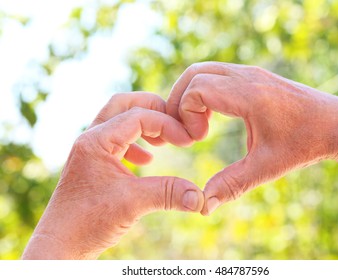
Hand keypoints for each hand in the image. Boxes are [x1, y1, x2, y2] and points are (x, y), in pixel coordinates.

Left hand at [22, 92, 203, 258]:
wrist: (61, 244)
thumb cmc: (87, 222)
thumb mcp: (132, 204)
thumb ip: (168, 194)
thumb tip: (199, 197)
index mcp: (96, 141)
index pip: (138, 116)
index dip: (167, 125)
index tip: (187, 142)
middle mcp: (91, 139)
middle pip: (124, 104)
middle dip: (153, 109)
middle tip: (174, 124)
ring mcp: (91, 150)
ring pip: (119, 119)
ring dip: (144, 124)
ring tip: (164, 141)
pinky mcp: (94, 162)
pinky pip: (117, 140)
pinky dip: (136, 143)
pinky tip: (147, 160)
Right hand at [167, 62, 337, 214]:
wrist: (334, 123)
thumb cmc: (304, 144)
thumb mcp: (267, 167)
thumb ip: (232, 185)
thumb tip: (204, 206)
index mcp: (250, 95)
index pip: (197, 88)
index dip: (186, 113)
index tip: (198, 138)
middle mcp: (247, 76)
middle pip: (193, 73)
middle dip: (180, 101)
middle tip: (186, 130)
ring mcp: (250, 72)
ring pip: (203, 70)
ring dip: (190, 94)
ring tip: (197, 124)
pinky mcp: (252, 75)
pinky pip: (216, 73)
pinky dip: (203, 90)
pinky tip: (212, 116)